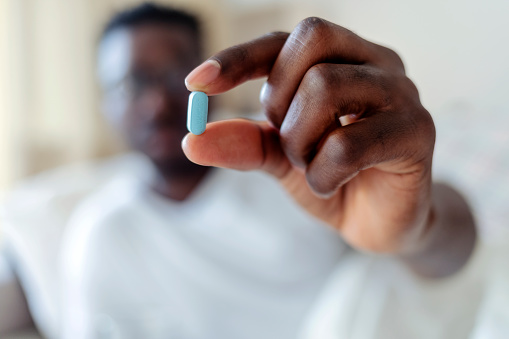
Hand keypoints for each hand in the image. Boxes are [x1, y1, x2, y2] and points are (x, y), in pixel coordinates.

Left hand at [183, 18, 472, 273]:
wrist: (377, 224)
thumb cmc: (333, 178)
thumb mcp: (280, 158)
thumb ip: (243, 144)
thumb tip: (190, 141)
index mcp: (344, 59)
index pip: (287, 38)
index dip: (240, 56)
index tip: (196, 83)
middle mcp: (377, 63)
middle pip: (311, 40)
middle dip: (280, 99)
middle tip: (288, 141)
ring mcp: (402, 93)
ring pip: (326, 87)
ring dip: (299, 140)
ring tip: (310, 166)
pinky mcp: (418, 132)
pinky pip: (347, 144)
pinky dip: (321, 174)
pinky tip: (330, 184)